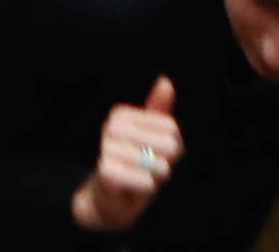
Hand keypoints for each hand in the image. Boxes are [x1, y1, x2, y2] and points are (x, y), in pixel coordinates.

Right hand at [72, 80, 180, 233]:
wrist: (109, 198)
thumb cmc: (135, 165)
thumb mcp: (151, 137)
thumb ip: (158, 111)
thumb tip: (166, 81)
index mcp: (121, 114)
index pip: (172, 128)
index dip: (173, 147)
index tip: (155, 153)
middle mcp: (111, 126)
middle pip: (168, 144)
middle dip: (165, 163)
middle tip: (148, 168)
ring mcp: (106, 148)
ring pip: (157, 165)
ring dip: (155, 178)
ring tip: (139, 178)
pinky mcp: (106, 171)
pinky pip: (145, 180)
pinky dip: (146, 188)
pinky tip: (133, 187)